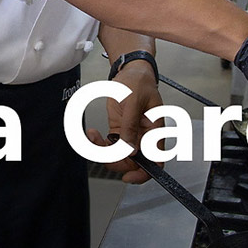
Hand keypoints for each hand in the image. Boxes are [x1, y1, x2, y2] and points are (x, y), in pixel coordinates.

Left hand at [85, 60, 163, 183]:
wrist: (129, 71)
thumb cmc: (138, 82)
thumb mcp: (133, 102)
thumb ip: (130, 126)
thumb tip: (130, 150)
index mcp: (155, 131)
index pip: (156, 161)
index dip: (144, 173)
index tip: (129, 176)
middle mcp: (144, 137)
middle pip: (133, 162)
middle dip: (115, 161)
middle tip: (101, 150)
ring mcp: (131, 135)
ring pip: (119, 156)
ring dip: (102, 151)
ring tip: (93, 137)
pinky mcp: (119, 131)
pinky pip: (110, 146)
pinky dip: (98, 144)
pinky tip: (92, 133)